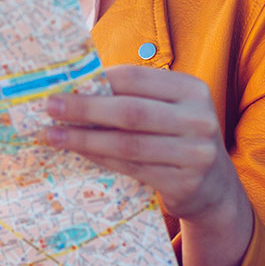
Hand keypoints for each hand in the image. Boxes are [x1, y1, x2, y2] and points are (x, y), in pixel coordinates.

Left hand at [41, 65, 243, 224]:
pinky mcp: (185, 183)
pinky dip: (100, 158)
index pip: (137, 78)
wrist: (214, 187)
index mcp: (192, 89)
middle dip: (85, 108)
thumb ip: (134, 96)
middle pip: (130, 111)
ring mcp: (196, 153)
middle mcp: (199, 119)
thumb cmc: (177, 137)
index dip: (98, 80)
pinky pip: (132, 169)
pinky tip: (79, 152)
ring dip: (85, 138)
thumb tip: (76, 85)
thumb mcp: (168, 109)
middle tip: (50, 107)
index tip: (65, 83)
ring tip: (54, 135)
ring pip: (128, 144)